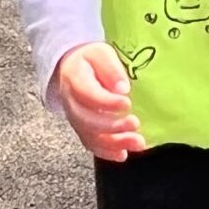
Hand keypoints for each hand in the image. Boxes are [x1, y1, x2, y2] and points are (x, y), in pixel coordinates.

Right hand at [54, 44, 146, 161]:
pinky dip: (106, 152)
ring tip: (137, 142)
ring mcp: (74, 118)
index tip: (127, 102)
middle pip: (86, 120)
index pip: (87, 94)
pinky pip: (90, 144)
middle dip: (112, 126)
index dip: (106, 102)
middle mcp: (70, 101)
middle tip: (135, 123)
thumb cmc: (91, 60)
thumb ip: (111, 69)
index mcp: (74, 78)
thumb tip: (123, 89)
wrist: (72, 68)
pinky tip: (123, 154)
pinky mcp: (81, 128)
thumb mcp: (102, 54)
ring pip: (89, 136)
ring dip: (113, 143)